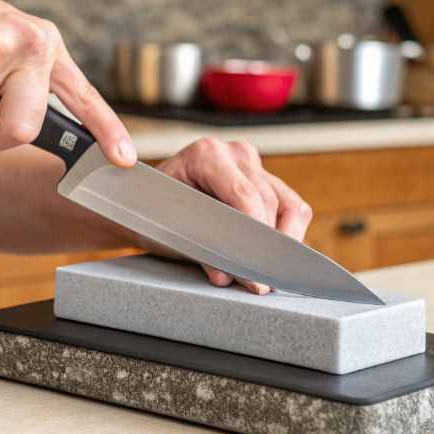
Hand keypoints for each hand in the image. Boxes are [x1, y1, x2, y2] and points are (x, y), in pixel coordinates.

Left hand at [157, 138, 313, 293]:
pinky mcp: (265, 178)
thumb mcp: (172, 234)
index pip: (245, 195)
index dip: (257, 233)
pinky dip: (286, 233)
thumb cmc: (153, 214)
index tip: (259, 265)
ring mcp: (252, 163)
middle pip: (269, 201)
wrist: (144, 201)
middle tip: (263, 280)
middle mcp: (235, 153)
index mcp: (207, 155)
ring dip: (283, 240)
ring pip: (289, 204)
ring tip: (270, 271)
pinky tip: (273, 255)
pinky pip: (290, 206)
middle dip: (269, 244)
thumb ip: (203, 255)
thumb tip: (229, 278)